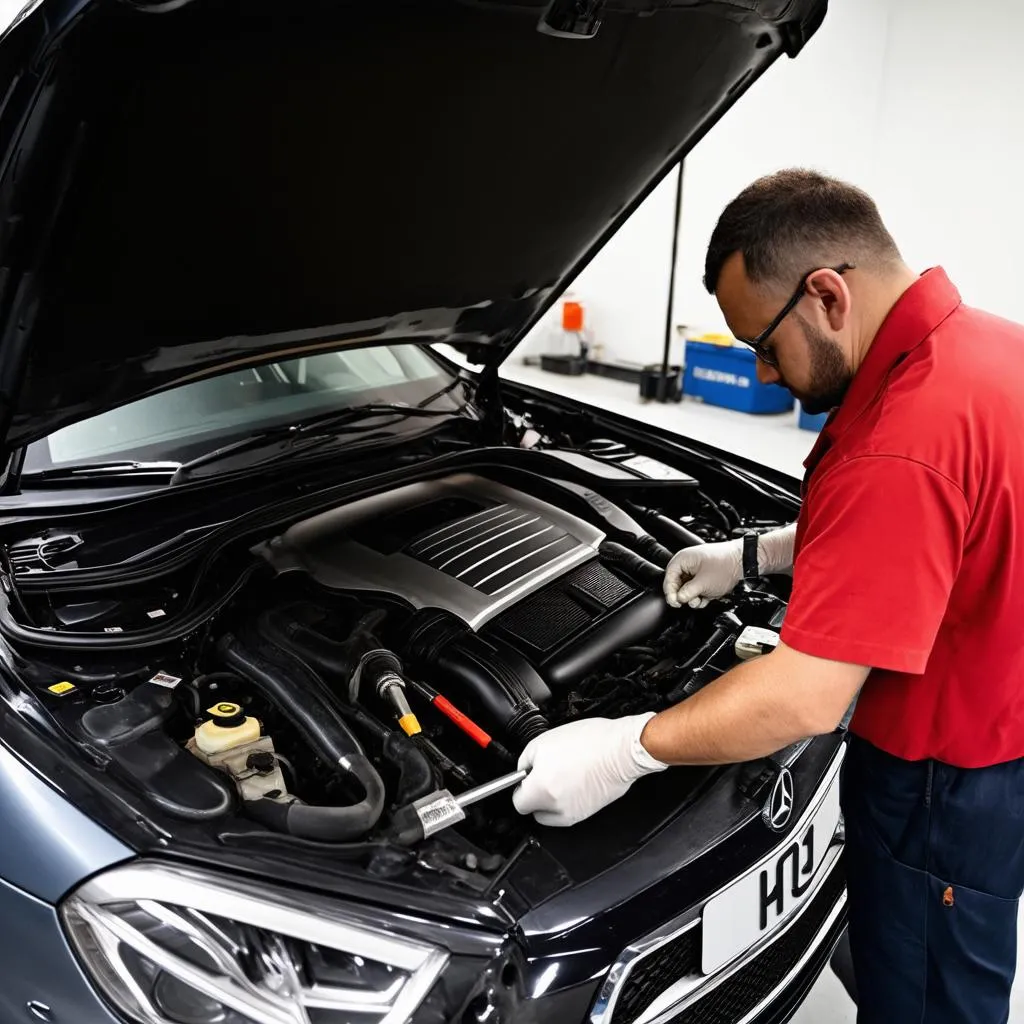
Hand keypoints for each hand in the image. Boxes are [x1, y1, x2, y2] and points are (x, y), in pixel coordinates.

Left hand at [512, 714, 667, 826]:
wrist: (621, 750)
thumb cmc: (590, 742)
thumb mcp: (544, 741)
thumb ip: (526, 760)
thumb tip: (523, 772)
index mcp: (542, 790)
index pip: (518, 802)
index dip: (520, 787)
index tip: (525, 779)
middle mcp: (557, 808)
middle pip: (533, 811)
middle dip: (535, 795)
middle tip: (544, 775)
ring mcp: (574, 814)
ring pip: (551, 815)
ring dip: (550, 801)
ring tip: (562, 777)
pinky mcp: (587, 814)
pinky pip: (568, 812)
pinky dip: (567, 801)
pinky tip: (574, 781)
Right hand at [663, 539, 742, 608]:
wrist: (743, 561)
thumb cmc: (725, 564)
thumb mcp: (703, 583)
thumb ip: (688, 593)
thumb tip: (678, 599)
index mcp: (682, 559)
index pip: (669, 579)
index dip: (670, 593)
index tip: (675, 603)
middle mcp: (687, 564)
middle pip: (677, 585)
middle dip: (685, 596)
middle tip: (690, 601)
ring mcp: (695, 570)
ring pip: (687, 589)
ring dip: (693, 597)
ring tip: (702, 598)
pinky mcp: (703, 577)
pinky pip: (696, 589)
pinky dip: (700, 595)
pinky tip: (707, 597)